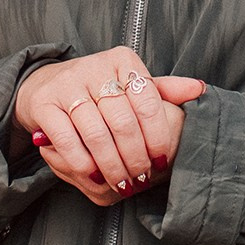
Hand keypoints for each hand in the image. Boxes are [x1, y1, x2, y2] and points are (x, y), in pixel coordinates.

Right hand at [13, 48, 206, 205]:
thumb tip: (199, 88)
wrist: (47, 85)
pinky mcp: (45, 103)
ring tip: (122, 184)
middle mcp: (94, 67)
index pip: (147, 102)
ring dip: (111, 166)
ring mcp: (68, 84)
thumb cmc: (98, 89)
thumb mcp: (131, 84)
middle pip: (123, 121)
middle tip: (141, 178)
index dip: (157, 136)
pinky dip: (83, 162)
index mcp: (122, 60)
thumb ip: (164, 90)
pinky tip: (95, 177)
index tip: (161, 161)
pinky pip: (67, 138)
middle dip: (135, 157)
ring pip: (96, 133)